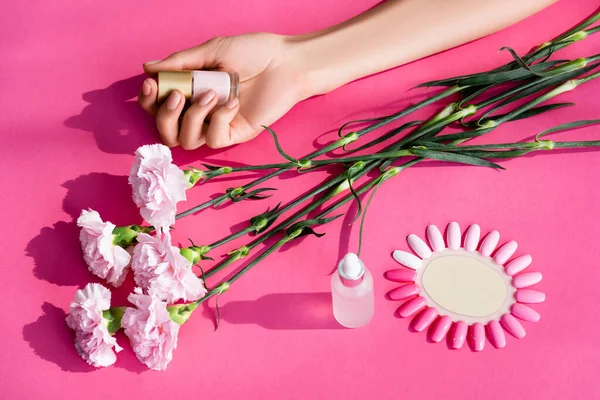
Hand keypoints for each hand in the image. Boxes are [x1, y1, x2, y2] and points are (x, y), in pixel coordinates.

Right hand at [138, 33, 308, 149]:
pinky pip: (214, 139)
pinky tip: (233, 102)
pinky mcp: (236, 133)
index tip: (151, 84)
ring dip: (192, 117)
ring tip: (211, 94)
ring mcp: (217, 124)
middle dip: (165, 116)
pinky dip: (218, 120)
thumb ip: (181, 62)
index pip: (158, 106)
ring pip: (187, 140)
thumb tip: (147, 67)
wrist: (286, 62)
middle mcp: (201, 111)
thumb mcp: (212, 51)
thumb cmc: (254, 53)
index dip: (148, 101)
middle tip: (178, 95)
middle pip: (167, 132)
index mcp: (191, 90)